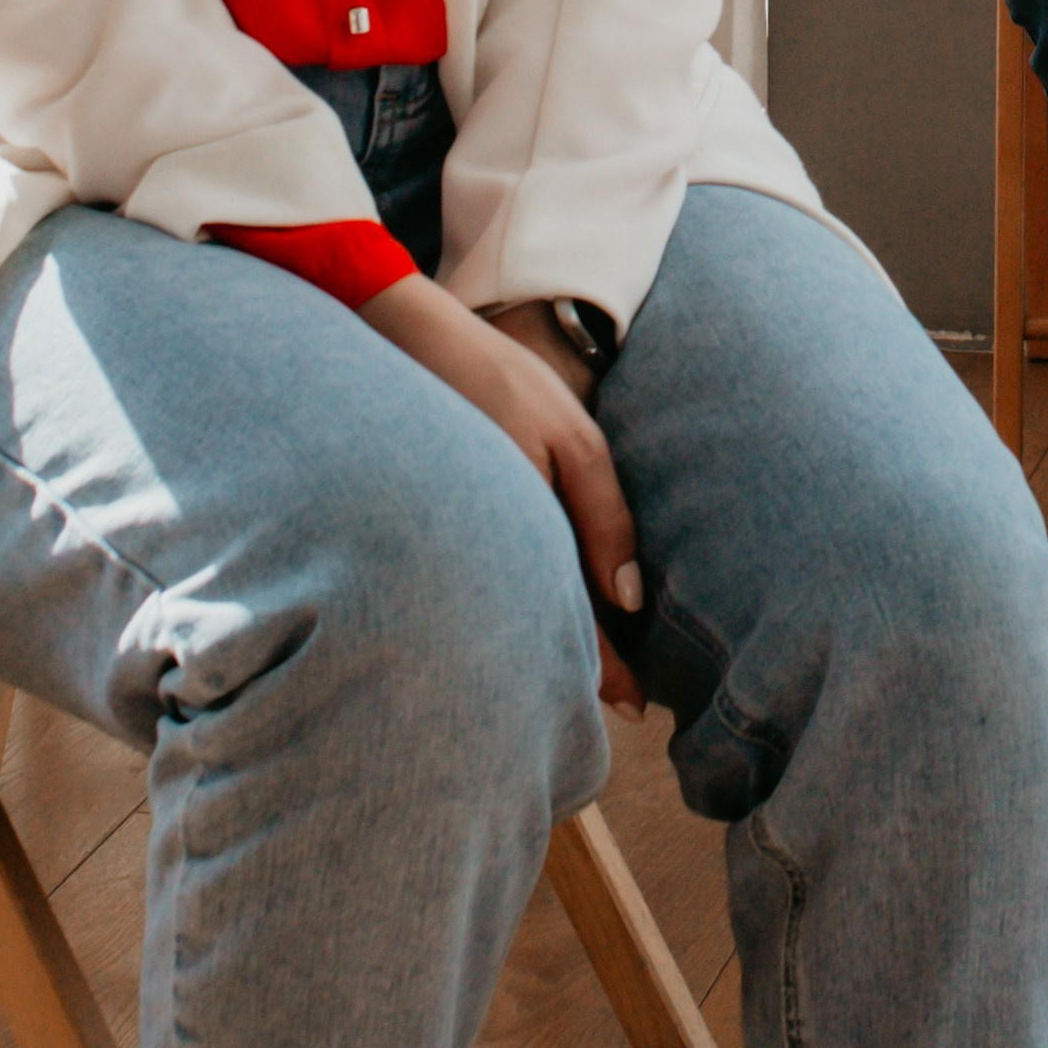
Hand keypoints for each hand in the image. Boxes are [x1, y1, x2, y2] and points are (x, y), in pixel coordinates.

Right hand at [363, 277, 645, 716]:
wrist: (409, 341)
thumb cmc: (500, 381)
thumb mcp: (571, 437)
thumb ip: (604, 516)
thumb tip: (629, 599)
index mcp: (523, 535)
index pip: (572, 621)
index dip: (606, 667)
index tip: (638, 706)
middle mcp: (488, 554)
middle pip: (538, 628)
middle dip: (575, 665)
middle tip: (619, 706)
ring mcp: (463, 543)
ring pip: (516, 607)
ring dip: (544, 637)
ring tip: (581, 672)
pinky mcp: (450, 529)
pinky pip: (495, 577)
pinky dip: (521, 599)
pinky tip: (535, 605)